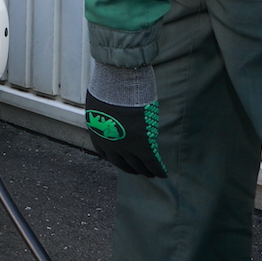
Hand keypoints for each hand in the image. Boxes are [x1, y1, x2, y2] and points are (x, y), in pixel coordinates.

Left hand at [84, 63, 166, 178]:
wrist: (117, 86)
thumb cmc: (107, 88)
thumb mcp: (99, 103)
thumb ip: (104, 112)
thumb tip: (107, 108)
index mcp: (98, 133)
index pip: (105, 153)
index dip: (114, 158)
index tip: (121, 161)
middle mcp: (110, 144)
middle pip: (121, 162)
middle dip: (130, 168)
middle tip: (138, 171)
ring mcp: (126, 146)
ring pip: (137, 165)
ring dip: (145, 171)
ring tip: (151, 174)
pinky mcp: (142, 144)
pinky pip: (152, 162)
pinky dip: (158, 169)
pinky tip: (163, 174)